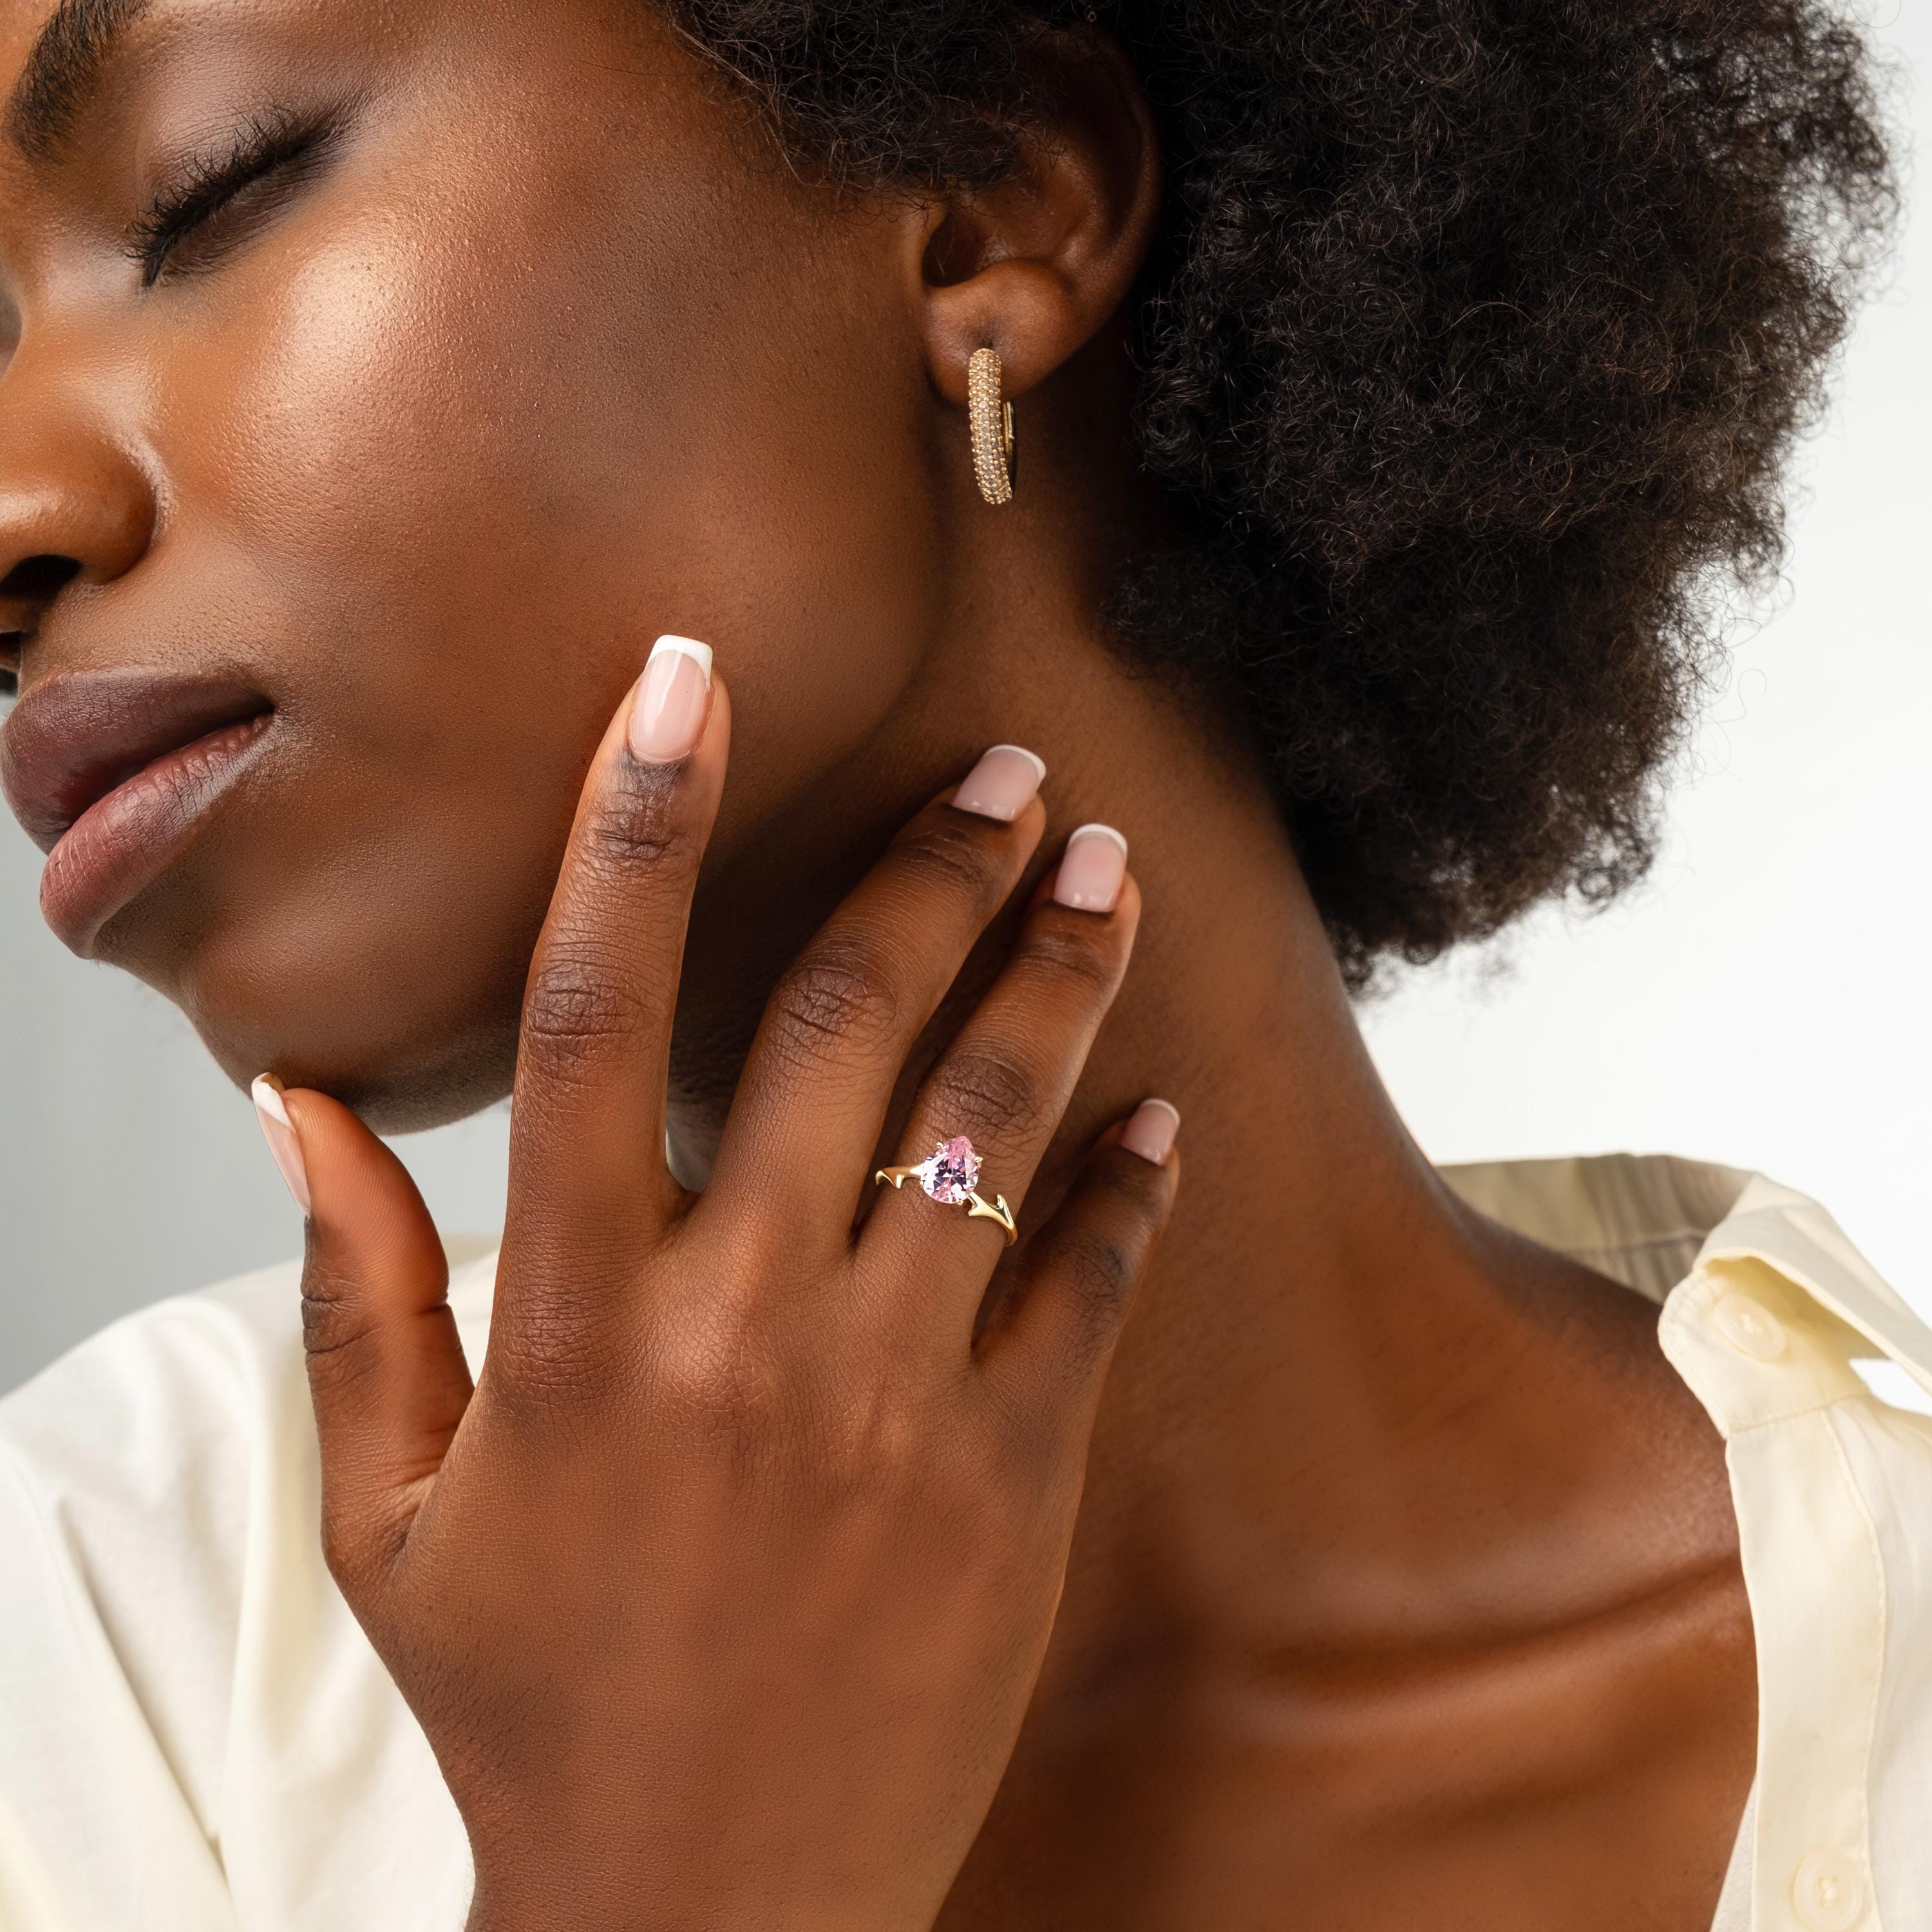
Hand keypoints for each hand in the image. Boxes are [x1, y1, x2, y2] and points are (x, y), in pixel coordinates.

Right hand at [255, 640, 1179, 1931]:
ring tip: (1101, 863)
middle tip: (1002, 766)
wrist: (699, 1915)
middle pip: (838, 1027)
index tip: (683, 682)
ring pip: (988, 1127)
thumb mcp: (393, 1511)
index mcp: (574, 1320)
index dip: (637, 821)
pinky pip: (1090, 1288)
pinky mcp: (1013, 1480)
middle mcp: (740, 1332)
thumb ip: (351, 1291)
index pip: (595, 1007)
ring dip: (1052, 976)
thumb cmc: (531, 1700)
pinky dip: (1133, 1181)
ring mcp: (894, 1403)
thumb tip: (286, 1101)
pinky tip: (1160, 1096)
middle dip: (924, 871)